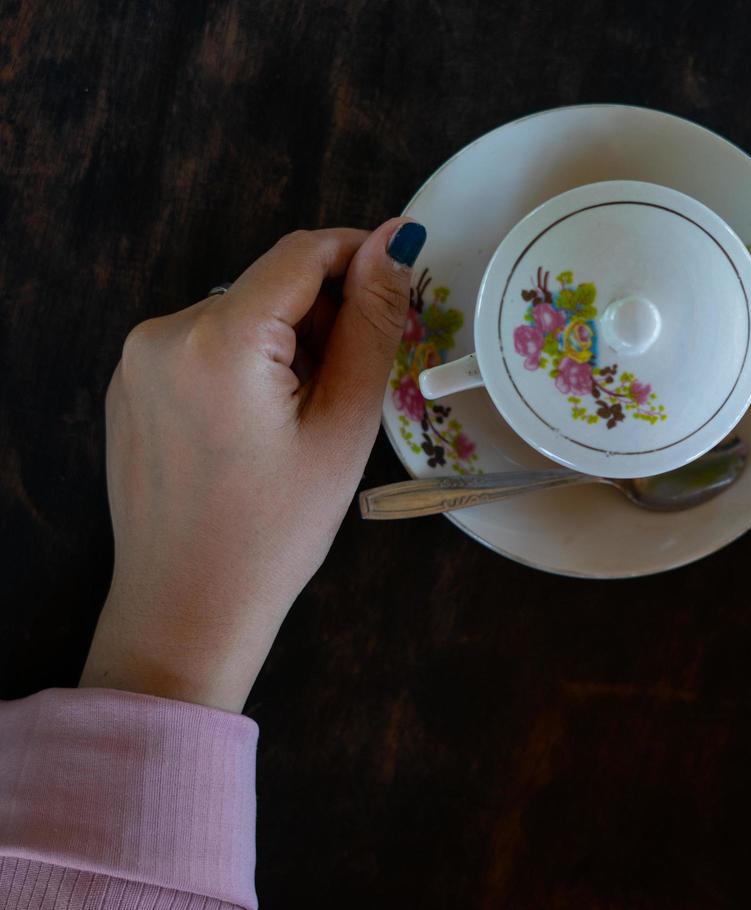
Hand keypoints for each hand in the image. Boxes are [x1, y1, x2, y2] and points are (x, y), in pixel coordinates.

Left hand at [81, 220, 426, 710]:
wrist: (188, 607)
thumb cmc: (276, 530)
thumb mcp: (345, 424)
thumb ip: (372, 323)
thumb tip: (394, 242)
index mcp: (218, 340)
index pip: (301, 253)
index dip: (359, 253)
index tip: (402, 276)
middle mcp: (162, 333)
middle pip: (269, 285)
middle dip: (323, 314)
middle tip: (356, 383)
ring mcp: (136, 360)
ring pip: (239, 315)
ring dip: (287, 342)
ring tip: (308, 417)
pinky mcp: (129, 386)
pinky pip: (204, 347)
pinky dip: (246, 364)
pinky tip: (262, 428)